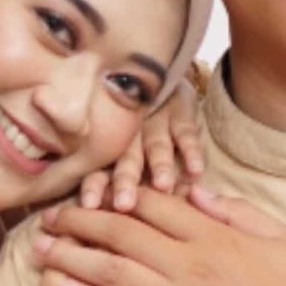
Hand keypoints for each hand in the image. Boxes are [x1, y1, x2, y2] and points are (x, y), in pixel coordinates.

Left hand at [30, 184, 285, 285]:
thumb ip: (237, 212)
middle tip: (50, 216)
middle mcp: (192, 267)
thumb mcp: (283, 239)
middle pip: (121, 233)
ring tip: (40, 247)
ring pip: (112, 272)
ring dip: (71, 256)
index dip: (118, 194)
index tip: (93, 191)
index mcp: (217, 238)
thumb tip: (195, 190)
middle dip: (80, 220)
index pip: (154, 204)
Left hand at [77, 74, 205, 212]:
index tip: (89, 206)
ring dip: (160, 165)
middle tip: (124, 204)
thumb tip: (88, 211)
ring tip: (163, 185)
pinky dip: (192, 150)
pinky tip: (197, 170)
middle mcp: (130, 134)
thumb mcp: (116, 145)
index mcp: (111, 147)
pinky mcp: (180, 109)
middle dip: (124, 181)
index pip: (99, 168)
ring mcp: (156, 120)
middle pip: (126, 160)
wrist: (158, 73)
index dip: (93, 186)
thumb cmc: (133, 126)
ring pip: (156, 145)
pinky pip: (186, 131)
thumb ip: (105, 176)